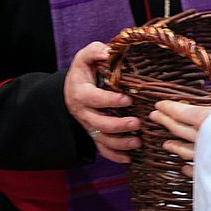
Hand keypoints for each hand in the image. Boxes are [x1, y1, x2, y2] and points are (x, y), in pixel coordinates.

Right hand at [63, 41, 140, 163]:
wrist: (72, 87)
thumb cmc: (84, 71)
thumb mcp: (85, 57)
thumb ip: (94, 51)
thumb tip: (106, 51)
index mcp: (81, 93)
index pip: (95, 99)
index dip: (111, 101)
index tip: (128, 99)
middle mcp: (83, 113)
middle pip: (99, 124)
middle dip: (119, 126)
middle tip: (138, 123)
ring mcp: (88, 125)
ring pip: (101, 140)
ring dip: (120, 143)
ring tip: (138, 142)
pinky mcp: (94, 133)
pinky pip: (101, 149)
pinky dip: (114, 156)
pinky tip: (129, 159)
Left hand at [150, 76, 210, 177]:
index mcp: (207, 120)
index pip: (183, 112)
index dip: (169, 107)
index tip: (159, 105)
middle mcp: (201, 139)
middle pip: (179, 129)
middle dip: (166, 121)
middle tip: (154, 116)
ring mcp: (205, 157)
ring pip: (185, 150)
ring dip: (174, 146)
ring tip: (165, 144)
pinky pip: (196, 170)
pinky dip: (189, 168)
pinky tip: (185, 167)